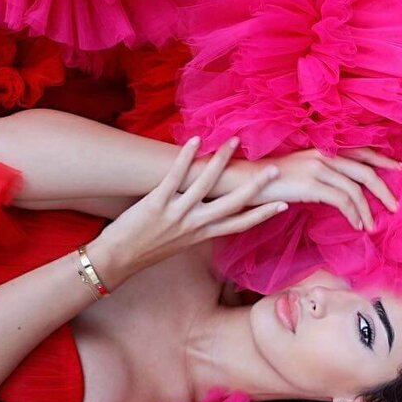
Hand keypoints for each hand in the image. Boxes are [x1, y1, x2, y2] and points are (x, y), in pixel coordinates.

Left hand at [88, 137, 284, 286]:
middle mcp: (194, 225)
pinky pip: (175, 177)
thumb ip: (197, 228)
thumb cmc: (147, 249)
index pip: (239, 224)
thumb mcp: (180, 243)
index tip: (284, 204)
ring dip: (222, 161)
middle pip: (232, 204)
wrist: (116, 260)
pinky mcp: (156, 203)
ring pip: (205, 184)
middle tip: (275, 170)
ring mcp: (176, 214)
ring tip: (234, 142)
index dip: (263, 215)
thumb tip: (210, 212)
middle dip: (255, 187)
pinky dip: (185, 157)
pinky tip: (196, 141)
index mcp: (201, 235)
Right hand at [234, 148, 401, 230]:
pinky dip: (353, 214)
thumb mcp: (301, 170)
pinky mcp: (311, 184)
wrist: (246, 179)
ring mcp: (318, 168)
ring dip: (367, 210)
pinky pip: (341, 200)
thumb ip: (322, 174)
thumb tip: (341, 189)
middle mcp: (324, 154)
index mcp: (324, 149)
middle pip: (364, 171)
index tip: (398, 169)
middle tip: (395, 206)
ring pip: (355, 189)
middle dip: (383, 189)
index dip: (381, 160)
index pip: (361, 151)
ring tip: (372, 225)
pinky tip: (356, 225)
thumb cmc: (272, 179)